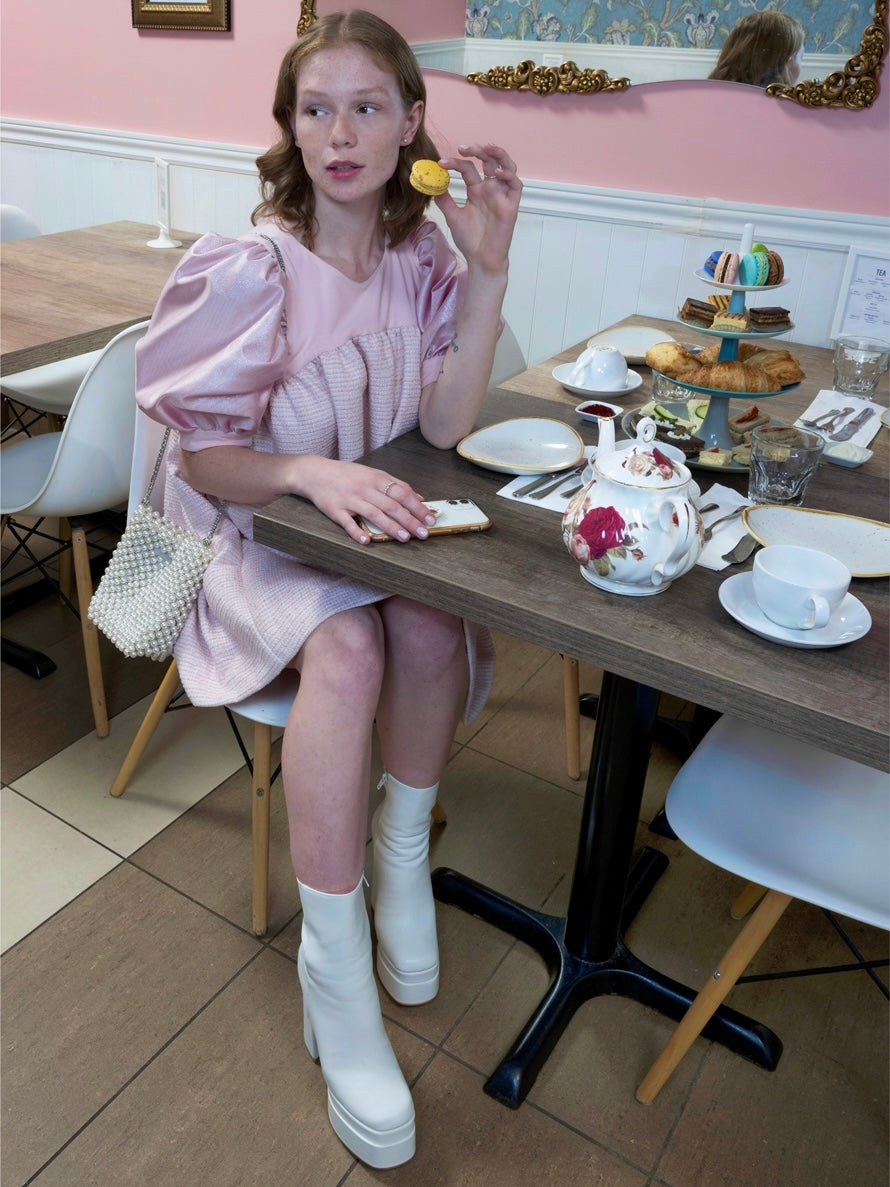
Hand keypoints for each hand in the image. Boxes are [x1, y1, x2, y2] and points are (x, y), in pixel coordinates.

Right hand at [309, 459, 437, 544]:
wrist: (315, 472)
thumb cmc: (347, 475)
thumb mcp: (373, 474)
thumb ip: (396, 485)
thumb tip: (419, 498)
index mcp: (376, 479)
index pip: (402, 493)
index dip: (418, 507)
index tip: (430, 519)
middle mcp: (365, 488)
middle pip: (391, 505)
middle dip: (409, 520)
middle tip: (423, 534)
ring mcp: (350, 499)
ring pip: (373, 514)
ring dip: (390, 527)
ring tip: (404, 538)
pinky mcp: (335, 510)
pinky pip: (347, 522)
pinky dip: (356, 532)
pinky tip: (366, 541)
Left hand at [435, 143, 520, 275]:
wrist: (480, 260)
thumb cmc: (470, 240)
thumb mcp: (452, 216)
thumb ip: (444, 200)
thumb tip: (432, 184)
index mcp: (477, 190)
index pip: (468, 169)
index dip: (456, 163)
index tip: (441, 163)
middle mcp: (490, 189)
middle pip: (489, 161)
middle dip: (478, 150)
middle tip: (463, 148)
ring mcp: (501, 196)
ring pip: (507, 167)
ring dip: (498, 155)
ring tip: (486, 148)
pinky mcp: (511, 206)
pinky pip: (516, 185)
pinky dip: (509, 175)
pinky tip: (496, 173)